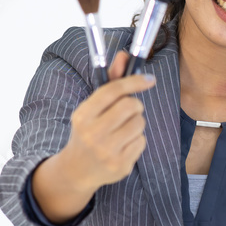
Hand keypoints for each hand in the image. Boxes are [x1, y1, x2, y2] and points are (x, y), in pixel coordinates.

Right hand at [61, 49, 155, 192]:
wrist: (77, 170)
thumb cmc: (87, 132)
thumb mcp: (91, 108)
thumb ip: (109, 82)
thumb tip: (124, 55)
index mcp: (82, 116)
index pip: (113, 91)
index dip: (134, 81)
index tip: (149, 79)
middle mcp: (93, 134)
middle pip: (131, 106)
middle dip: (135, 105)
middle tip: (129, 111)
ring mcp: (107, 152)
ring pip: (139, 123)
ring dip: (136, 122)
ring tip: (123, 130)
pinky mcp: (121, 166)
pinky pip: (142, 141)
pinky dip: (137, 140)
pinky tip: (123, 145)